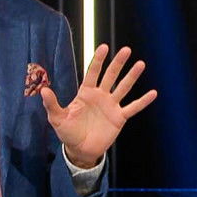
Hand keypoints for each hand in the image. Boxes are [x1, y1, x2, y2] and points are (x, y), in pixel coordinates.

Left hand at [40, 44, 157, 167]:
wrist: (81, 150)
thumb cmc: (68, 132)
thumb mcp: (57, 118)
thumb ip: (52, 104)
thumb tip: (43, 90)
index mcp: (85, 93)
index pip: (92, 73)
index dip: (98, 60)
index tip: (104, 47)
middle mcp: (100, 96)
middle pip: (111, 76)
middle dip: (118, 63)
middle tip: (126, 50)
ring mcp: (111, 106)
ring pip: (123, 87)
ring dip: (132, 76)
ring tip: (141, 64)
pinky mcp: (119, 118)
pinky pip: (133, 107)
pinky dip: (143, 101)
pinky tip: (153, 93)